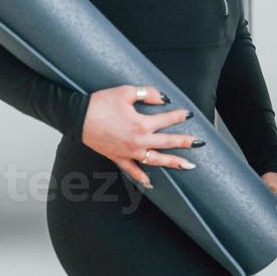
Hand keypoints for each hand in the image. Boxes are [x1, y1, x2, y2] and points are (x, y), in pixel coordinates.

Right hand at [80, 85, 198, 189]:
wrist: (77, 117)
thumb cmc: (100, 104)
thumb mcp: (125, 92)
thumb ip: (147, 93)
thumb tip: (162, 98)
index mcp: (141, 124)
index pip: (166, 120)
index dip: (179, 116)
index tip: (188, 114)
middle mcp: (138, 141)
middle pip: (167, 142)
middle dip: (185, 142)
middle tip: (199, 143)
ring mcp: (129, 152)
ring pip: (155, 160)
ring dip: (173, 162)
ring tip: (188, 165)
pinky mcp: (118, 158)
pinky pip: (133, 171)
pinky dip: (142, 178)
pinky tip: (152, 183)